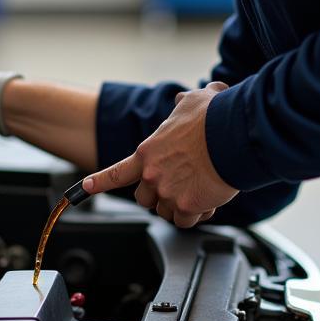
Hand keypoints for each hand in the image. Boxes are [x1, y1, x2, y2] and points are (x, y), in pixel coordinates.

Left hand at [82, 82, 237, 227]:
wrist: (233, 135)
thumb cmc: (214, 118)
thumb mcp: (192, 102)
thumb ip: (181, 104)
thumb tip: (183, 99)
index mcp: (147, 152)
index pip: (116, 173)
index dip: (99, 182)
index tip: (86, 188)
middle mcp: (152, 175)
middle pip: (144, 198)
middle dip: (159, 195)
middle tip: (178, 184)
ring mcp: (168, 192)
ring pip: (166, 212)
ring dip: (181, 205)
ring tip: (199, 187)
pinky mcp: (187, 206)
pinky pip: (186, 221)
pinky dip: (197, 214)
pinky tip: (208, 199)